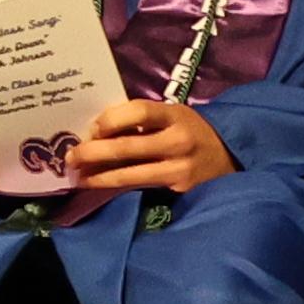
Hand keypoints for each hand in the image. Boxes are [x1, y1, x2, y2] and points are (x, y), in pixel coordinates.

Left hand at [65, 99, 236, 196]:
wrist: (232, 159)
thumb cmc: (192, 132)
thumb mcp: (174, 116)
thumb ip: (143, 120)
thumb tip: (98, 128)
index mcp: (175, 115)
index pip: (139, 112)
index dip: (111, 119)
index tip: (92, 128)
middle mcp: (178, 141)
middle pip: (128, 146)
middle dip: (93, 153)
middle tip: (70, 157)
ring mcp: (180, 169)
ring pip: (131, 175)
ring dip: (100, 177)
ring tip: (79, 177)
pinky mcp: (180, 191)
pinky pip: (142, 189)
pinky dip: (119, 189)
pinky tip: (102, 187)